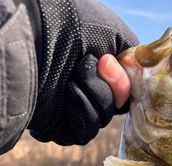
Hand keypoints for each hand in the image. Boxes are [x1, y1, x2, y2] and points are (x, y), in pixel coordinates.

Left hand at [28, 0, 137, 145]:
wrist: (34, 41)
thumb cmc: (70, 29)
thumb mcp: (113, 34)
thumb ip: (132, 57)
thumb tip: (137, 80)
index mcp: (96, 70)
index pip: (125, 88)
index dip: (128, 82)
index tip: (117, 62)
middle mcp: (85, 89)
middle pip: (118, 106)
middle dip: (114, 86)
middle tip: (98, 63)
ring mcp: (72, 110)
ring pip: (104, 118)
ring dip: (95, 93)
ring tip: (72, 75)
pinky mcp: (62, 129)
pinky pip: (87, 129)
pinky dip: (81, 109)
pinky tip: (66, 92)